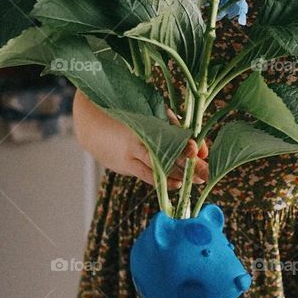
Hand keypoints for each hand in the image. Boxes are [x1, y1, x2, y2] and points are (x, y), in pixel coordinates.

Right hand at [72, 91, 209, 190]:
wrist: (89, 121)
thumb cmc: (125, 113)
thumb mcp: (149, 113)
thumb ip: (173, 126)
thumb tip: (197, 147)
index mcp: (147, 121)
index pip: (173, 134)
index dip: (187, 144)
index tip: (199, 151)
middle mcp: (139, 137)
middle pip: (169, 152)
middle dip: (190, 164)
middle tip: (208, 173)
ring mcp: (131, 152)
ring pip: (159, 167)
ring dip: (180, 174)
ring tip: (197, 181)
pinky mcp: (124, 165)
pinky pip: (146, 175)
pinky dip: (162, 180)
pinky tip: (176, 184)